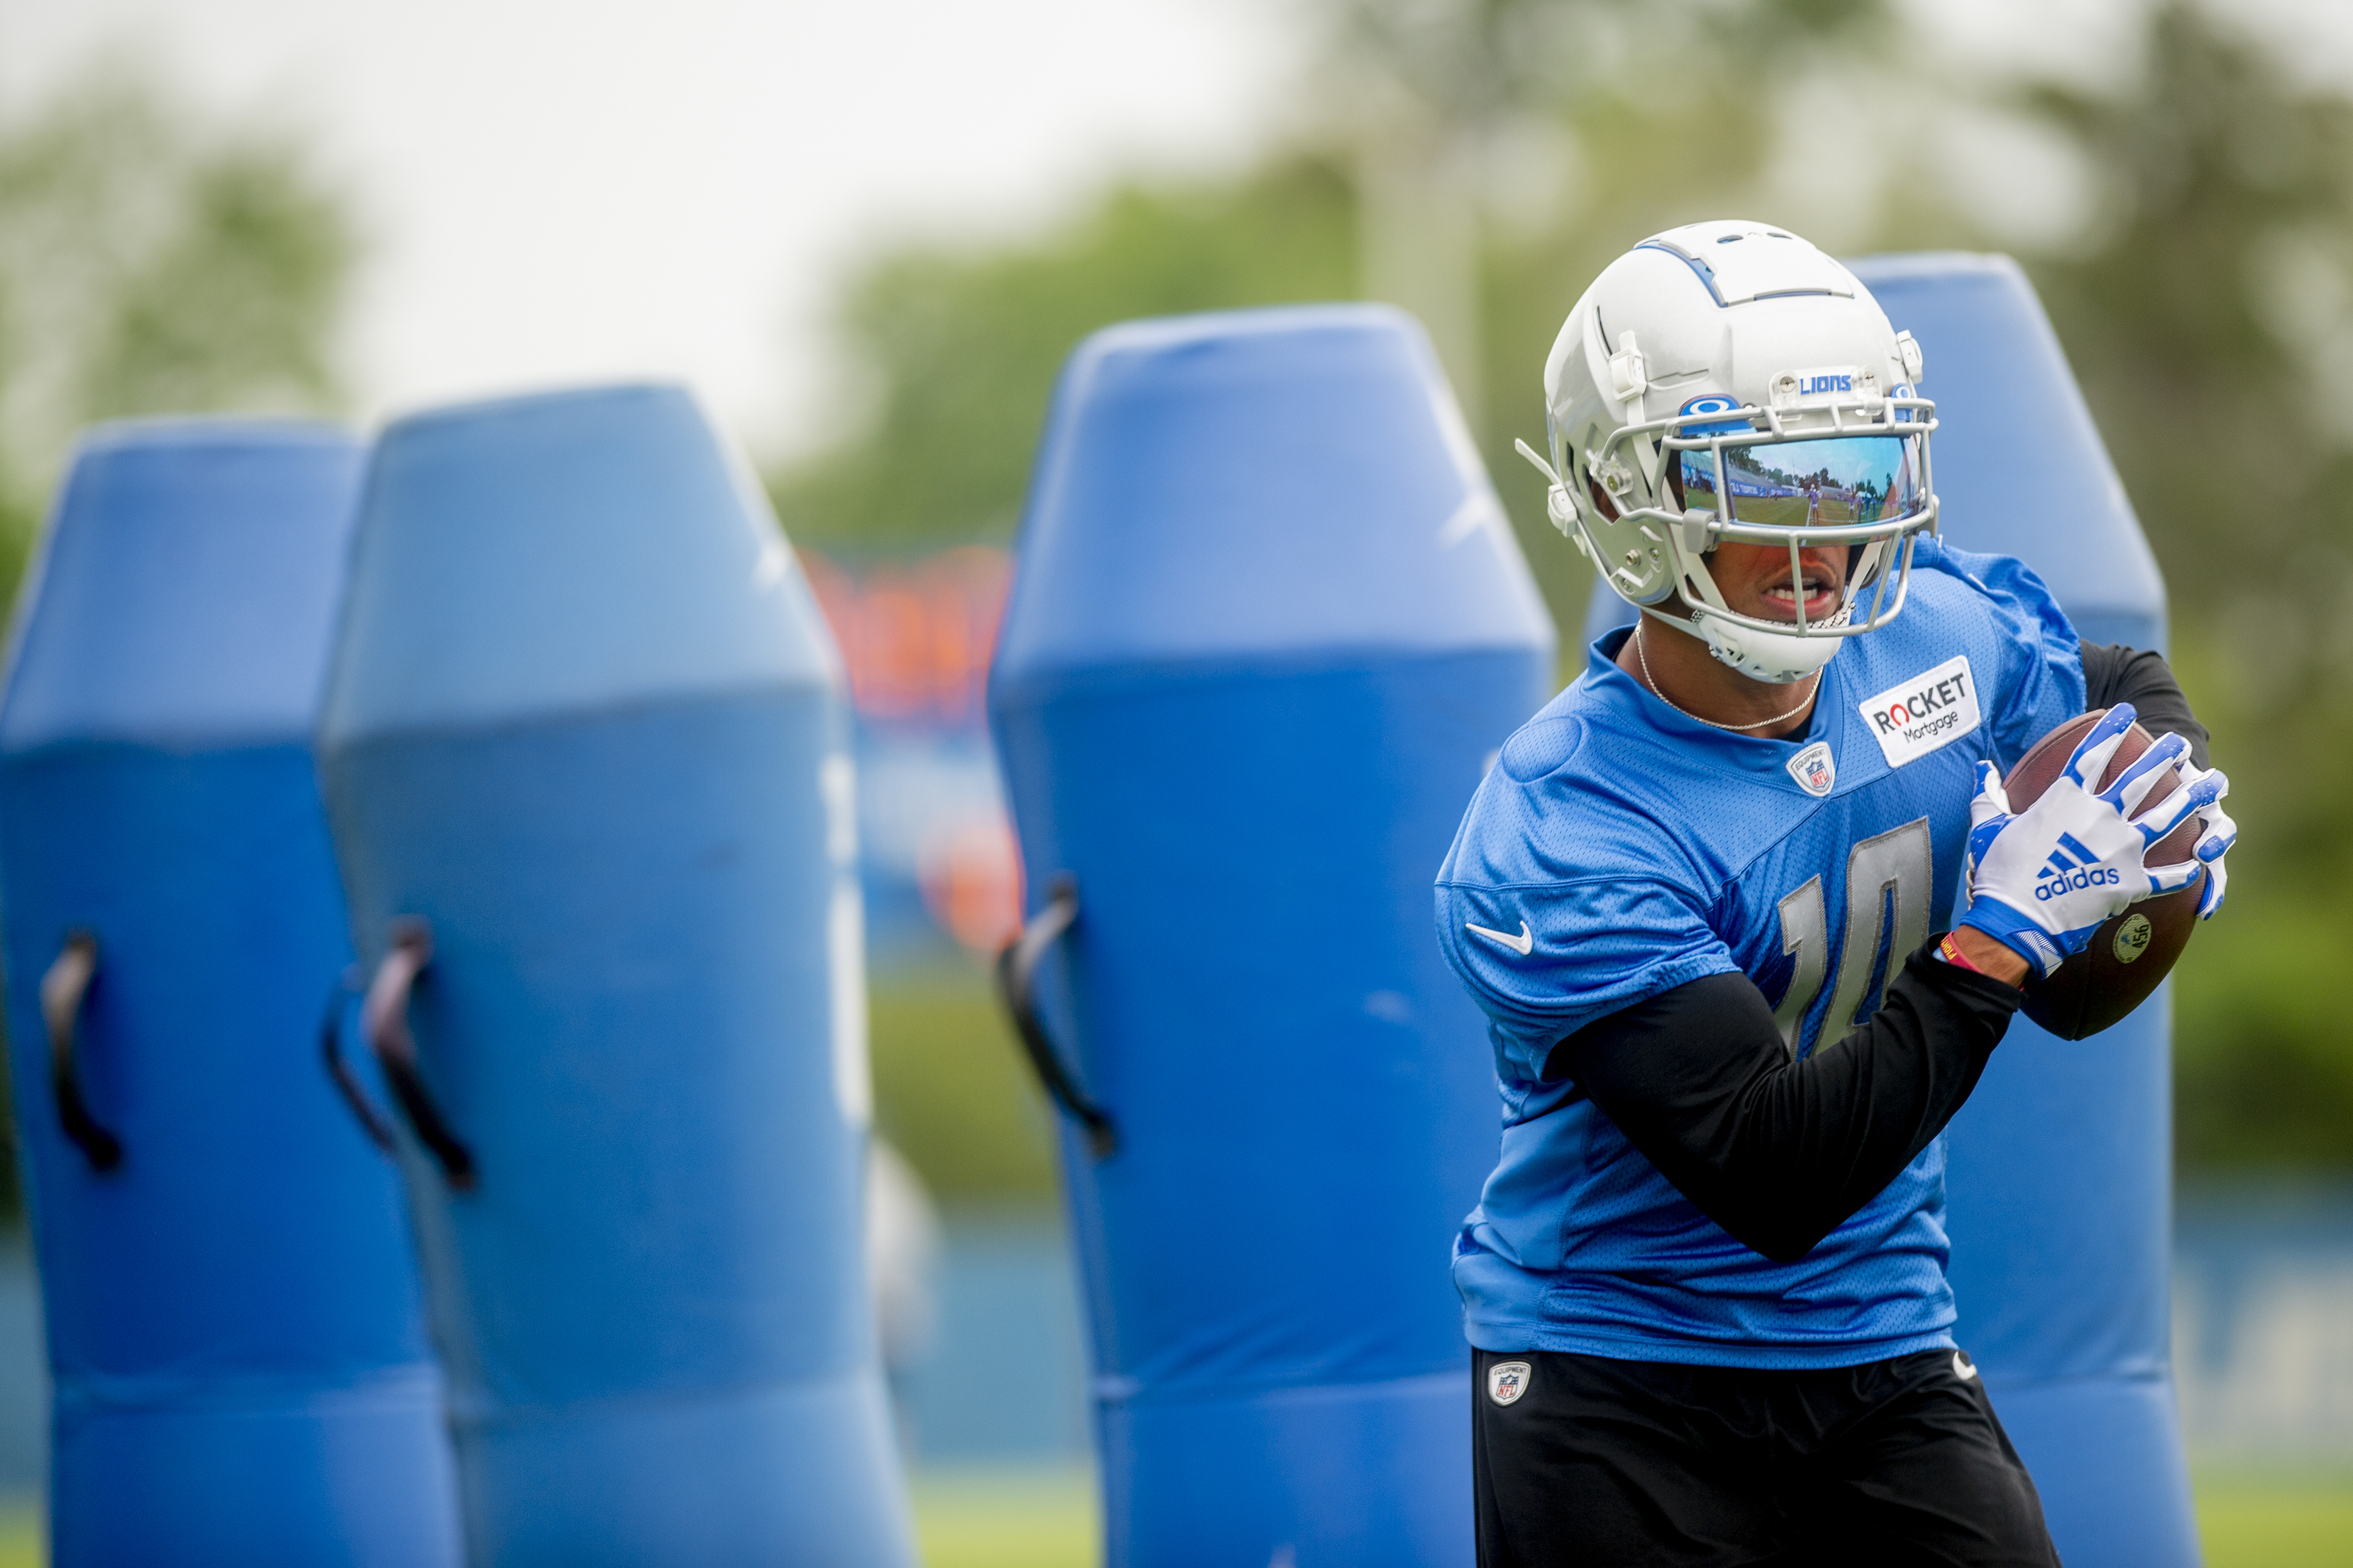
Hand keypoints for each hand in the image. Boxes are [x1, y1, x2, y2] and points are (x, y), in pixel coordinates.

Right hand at [1959, 704, 2221, 975]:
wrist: (2018, 918)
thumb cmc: (1999, 871)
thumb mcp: (1987, 827)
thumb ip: (1988, 796)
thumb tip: (1981, 769)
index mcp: (2065, 800)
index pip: (2092, 754)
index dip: (2111, 730)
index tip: (2126, 711)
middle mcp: (2101, 818)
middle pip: (2140, 778)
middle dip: (2163, 756)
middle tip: (2180, 742)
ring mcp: (2121, 850)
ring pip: (2166, 817)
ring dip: (2192, 798)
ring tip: (2212, 782)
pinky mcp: (2131, 883)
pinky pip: (2166, 878)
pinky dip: (2185, 873)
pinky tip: (2199, 865)